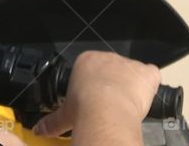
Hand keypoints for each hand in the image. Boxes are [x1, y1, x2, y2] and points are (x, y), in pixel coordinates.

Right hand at [33, 52, 159, 144]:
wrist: (106, 111)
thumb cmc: (83, 109)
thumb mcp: (65, 115)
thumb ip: (52, 121)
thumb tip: (37, 130)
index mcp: (86, 61)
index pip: (92, 67)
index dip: (95, 83)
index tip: (94, 97)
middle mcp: (108, 57)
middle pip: (113, 68)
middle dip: (113, 84)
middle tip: (109, 104)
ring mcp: (128, 63)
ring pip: (132, 72)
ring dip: (131, 85)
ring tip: (126, 105)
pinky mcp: (146, 72)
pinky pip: (151, 74)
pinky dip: (150, 85)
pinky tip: (144, 98)